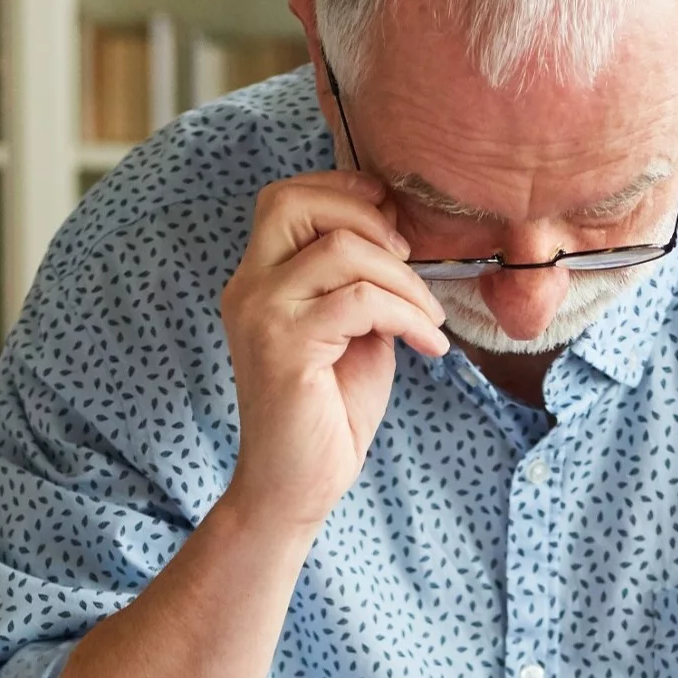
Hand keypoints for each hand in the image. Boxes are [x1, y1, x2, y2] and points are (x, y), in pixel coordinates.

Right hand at [220, 171, 449, 531]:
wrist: (297, 486)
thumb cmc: (329, 411)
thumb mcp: (353, 331)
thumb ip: (361, 284)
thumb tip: (399, 242)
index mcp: (259, 278)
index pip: (284, 197)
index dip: (343, 191)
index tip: (393, 215)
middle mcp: (248, 287)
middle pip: (295, 202)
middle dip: (367, 219)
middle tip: (409, 262)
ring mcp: (260, 313)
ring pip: (343, 251)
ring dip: (405, 281)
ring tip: (430, 319)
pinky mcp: (284, 344)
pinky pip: (361, 301)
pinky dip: (408, 316)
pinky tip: (428, 345)